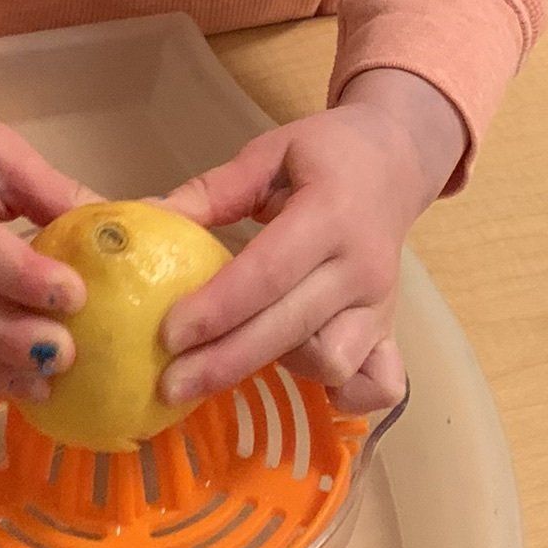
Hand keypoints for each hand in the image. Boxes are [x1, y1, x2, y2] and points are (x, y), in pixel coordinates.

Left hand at [159, 71, 466, 413]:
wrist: (397, 158)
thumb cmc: (326, 154)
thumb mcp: (269, 153)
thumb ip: (212, 190)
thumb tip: (149, 215)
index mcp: (329, 214)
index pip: (268, 273)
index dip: (216, 308)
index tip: (167, 334)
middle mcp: (360, 267)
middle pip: (291, 329)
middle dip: (225, 361)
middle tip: (169, 381)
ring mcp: (381, 304)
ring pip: (333, 363)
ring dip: (281, 367)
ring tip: (237, 354)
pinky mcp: (391, 329)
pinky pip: (380, 384)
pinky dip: (345, 395)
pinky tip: (305, 380)